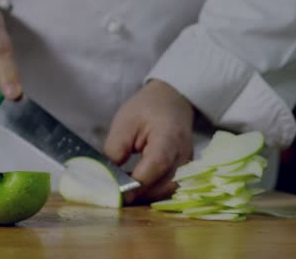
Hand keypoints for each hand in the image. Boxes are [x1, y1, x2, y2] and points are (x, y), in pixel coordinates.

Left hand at [104, 80, 194, 203]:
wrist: (172, 100)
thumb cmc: (147, 108)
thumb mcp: (125, 122)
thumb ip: (115, 150)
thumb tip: (108, 178)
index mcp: (169, 135)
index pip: (157, 164)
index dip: (138, 183)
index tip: (118, 193)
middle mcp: (183, 153)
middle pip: (163, 183)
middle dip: (138, 193)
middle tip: (115, 194)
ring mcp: (187, 164)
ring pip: (166, 190)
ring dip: (144, 194)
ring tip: (124, 188)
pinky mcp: (184, 171)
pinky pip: (168, 187)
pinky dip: (151, 191)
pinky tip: (135, 185)